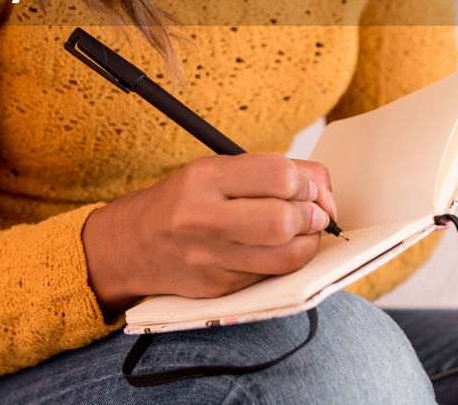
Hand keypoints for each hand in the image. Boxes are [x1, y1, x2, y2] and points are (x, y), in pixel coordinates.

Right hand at [82, 152, 338, 314]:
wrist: (134, 244)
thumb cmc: (185, 201)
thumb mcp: (217, 170)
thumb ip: (272, 170)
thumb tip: (323, 188)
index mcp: (204, 178)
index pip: (278, 176)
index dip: (305, 183)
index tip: (306, 187)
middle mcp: (203, 218)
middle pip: (283, 220)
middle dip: (311, 215)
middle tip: (313, 213)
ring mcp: (210, 258)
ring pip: (286, 255)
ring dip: (308, 242)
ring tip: (302, 231)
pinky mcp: (219, 287)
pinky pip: (272, 275)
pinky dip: (287, 261)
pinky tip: (280, 249)